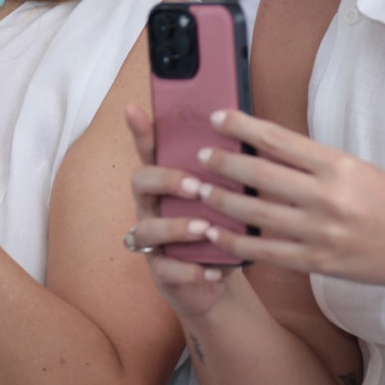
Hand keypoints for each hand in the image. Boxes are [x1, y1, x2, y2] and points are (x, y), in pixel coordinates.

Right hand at [120, 103, 238, 321]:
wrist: (214, 276)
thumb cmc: (219, 227)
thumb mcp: (224, 196)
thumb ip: (227, 173)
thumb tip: (249, 140)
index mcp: (168, 182)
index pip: (150, 150)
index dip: (140, 130)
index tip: (135, 108)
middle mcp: (153, 207)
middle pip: (140, 182)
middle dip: (165, 180)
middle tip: (195, 185)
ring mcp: (154, 240)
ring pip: (147, 229)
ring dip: (175, 227)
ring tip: (204, 229)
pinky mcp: (161, 271)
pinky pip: (167, 270)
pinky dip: (191, 270)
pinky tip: (214, 270)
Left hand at [186, 108, 384, 315]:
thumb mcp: (357, 168)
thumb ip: (313, 160)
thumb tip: (263, 145)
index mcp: (338, 166)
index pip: (280, 140)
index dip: (242, 127)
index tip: (217, 118)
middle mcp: (327, 197)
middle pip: (261, 175)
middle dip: (223, 163)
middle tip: (198, 155)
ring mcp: (320, 232)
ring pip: (256, 214)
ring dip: (220, 200)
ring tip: (197, 190)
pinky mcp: (316, 262)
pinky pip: (264, 251)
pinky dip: (234, 242)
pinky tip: (214, 232)